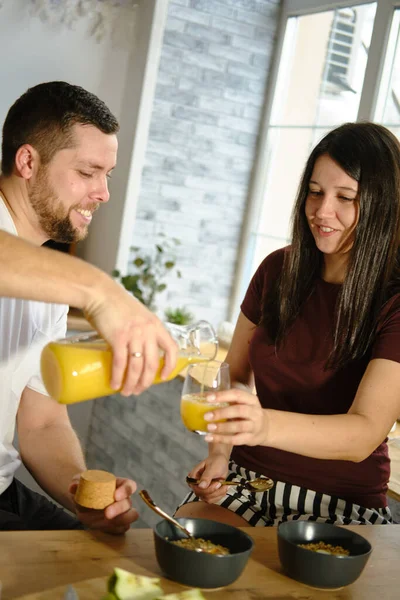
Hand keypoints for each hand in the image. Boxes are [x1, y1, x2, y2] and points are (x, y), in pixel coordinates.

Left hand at [69, 476, 138, 533]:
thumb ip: (77, 482)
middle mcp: (123, 499)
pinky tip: (101, 528)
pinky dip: (113, 529)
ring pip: (130, 517)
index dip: (126, 490)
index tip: (116, 495)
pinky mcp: (117, 525)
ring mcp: (122, 513)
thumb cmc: (85, 488)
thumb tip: (73, 487)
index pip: (129, 485)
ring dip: (120, 520)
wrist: (83, 501)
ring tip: (106, 521)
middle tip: (107, 513)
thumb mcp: (80, 482)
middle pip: (128, 503)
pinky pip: (121, 529)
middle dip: (119, 509)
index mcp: (119, 485)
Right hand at [84, 277, 177, 394]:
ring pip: (136, 367)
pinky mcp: (118, 338)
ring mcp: (134, 335)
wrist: (100, 293)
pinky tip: (114, 384)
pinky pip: (120, 363)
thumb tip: (137, 350)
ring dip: (131, 383)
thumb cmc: (116, 305)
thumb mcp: (138, 316)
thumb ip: (142, 330)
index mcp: (156, 326)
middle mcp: (148, 331)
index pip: (172, 348)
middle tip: (138, 390)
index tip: (164, 377)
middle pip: (152, 364)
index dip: (170, 366)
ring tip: (126, 392)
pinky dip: (118, 377)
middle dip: (146, 381)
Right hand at [187, 453, 229, 503]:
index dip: (208, 489)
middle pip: (202, 495)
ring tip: (224, 485)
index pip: (197, 489)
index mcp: (193, 477)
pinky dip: (220, 495)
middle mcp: (196, 485)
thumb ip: (206, 477)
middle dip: (214, 491)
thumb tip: (201, 486)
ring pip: (208, 499)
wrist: (221, 461)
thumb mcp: (212, 468)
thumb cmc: (215, 462)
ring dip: (218, 493)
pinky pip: (213, 499)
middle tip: (220, 483)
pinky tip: (224, 488)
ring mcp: (202, 490)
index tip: (217, 483)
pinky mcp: (208, 493)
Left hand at [202, 389, 268, 446]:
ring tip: (208, 427)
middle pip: (239, 410)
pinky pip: (236, 440)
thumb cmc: (247, 412)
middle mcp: (255, 412)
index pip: (237, 394)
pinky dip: (221, 439)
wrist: (266, 428)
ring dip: (222, 427)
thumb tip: (201, 396)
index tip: (208, 398)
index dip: (222, 395)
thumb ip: (226, 400)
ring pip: (238, 426)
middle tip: (206, 415)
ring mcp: (254, 426)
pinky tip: (209, 438)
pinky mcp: (250, 438)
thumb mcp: (242, 403)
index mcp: (251, 399)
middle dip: (222, 413)